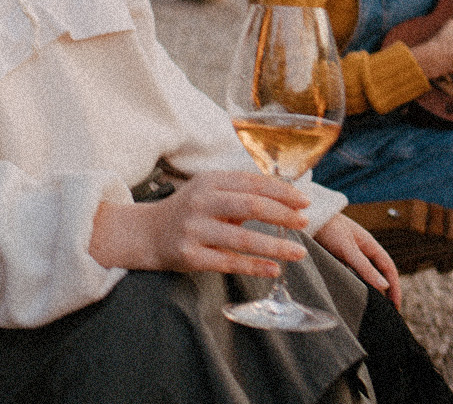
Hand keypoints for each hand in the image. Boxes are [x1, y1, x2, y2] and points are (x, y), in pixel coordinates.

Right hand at [90, 171, 311, 276]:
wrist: (147, 233)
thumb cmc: (188, 212)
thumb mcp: (210, 193)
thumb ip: (240, 193)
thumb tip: (286, 199)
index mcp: (209, 182)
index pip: (252, 183)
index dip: (282, 192)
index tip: (304, 202)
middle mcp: (201, 202)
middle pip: (250, 205)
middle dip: (283, 214)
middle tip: (305, 223)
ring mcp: (194, 229)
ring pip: (242, 237)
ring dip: (275, 246)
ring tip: (299, 253)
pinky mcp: (189, 255)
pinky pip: (228, 262)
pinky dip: (254, 266)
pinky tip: (273, 270)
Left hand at [314, 211, 401, 305]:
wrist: (307, 217)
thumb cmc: (329, 227)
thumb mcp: (348, 249)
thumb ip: (365, 267)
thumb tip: (385, 286)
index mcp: (369, 245)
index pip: (389, 268)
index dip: (395, 287)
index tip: (396, 306)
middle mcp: (362, 250)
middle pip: (379, 272)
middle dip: (386, 291)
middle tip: (388, 311)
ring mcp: (349, 254)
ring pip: (365, 274)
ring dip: (371, 289)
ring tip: (372, 308)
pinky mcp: (336, 258)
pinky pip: (351, 274)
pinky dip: (356, 285)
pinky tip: (353, 296)